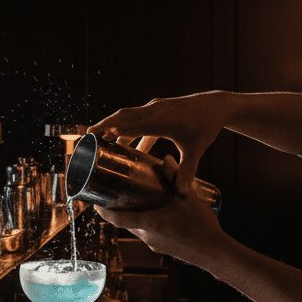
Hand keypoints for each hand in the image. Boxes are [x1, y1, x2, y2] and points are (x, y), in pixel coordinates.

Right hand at [88, 92, 228, 193]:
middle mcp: (155, 110)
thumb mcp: (195, 150)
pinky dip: (127, 129)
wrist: (215, 105)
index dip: (118, 131)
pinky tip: (123, 145)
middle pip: (123, 116)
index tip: (100, 136)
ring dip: (112, 126)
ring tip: (97, 138)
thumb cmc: (205, 127)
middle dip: (104, 125)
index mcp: (163, 120)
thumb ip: (186, 172)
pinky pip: (136, 119)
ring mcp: (154, 107)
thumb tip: (181, 195)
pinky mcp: (156, 109)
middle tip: (86, 137)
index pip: (136, 125)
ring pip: (127, 115)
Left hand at [94, 155, 229, 270]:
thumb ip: (175, 177)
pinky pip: (148, 234)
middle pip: (124, 222)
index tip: (93, 202)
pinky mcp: (163, 248)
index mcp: (148, 224)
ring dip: (132, 216)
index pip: (116, 219)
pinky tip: (155, 214)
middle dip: (117, 209)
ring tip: (135, 200)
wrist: (216, 253)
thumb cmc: (201, 226)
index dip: (102, 211)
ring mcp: (155, 244)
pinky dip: (145, 223)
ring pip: (136, 228)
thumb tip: (165, 158)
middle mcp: (147, 236)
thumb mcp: (188, 198)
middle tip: (114, 192)